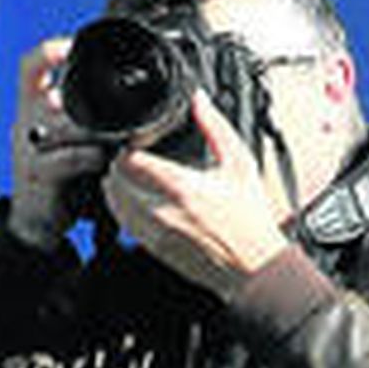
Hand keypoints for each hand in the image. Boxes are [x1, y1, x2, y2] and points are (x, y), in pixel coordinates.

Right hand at [8, 38, 109, 249]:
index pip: (32, 65)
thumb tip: (134, 100)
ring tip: (117, 137)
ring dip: (94, 129)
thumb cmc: (62, 175)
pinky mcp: (37, 173)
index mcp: (34, 105)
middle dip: (84, 101)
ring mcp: (29, 147)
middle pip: (49, 91)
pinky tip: (106, 161)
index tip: (74, 46)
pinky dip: (91, 157)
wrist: (37, 221)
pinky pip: (67, 158)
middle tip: (112, 108)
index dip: (52, 50)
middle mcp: (27, 120)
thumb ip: (90, 115)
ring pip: (63, 124)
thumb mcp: (72, 136)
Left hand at [102, 91, 287, 300]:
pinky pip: (122, 223)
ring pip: (113, 202)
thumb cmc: (251, 219)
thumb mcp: (240, 163)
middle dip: (119, 165)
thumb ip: (215, 127)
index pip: (130, 160)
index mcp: (181, 186)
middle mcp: (161, 211)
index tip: (136, 143)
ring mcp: (154, 232)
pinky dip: (121, 208)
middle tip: (132, 158)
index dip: (127, 146)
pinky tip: (135, 200)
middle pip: (115, 180)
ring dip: (116, 186)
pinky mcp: (152, 248)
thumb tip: (199, 99)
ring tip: (130, 176)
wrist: (255, 267)